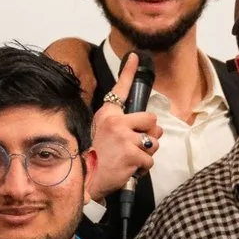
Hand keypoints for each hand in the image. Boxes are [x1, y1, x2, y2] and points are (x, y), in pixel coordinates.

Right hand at [84, 53, 162, 204]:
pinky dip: (143, 168)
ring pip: (154, 142)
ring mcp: (124, 138)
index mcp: (107, 115)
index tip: (136, 56)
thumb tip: (147, 124)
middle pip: (152, 119)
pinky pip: (150, 160)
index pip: (120, 89)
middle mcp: (116, 122)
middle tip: (135, 145)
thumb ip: (118, 125)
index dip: (129, 71)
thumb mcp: (99, 134)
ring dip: (146, 153)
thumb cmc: (93, 160)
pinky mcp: (132, 155)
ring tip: (129, 159)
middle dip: (150, 134)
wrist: (85, 183)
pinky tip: (129, 170)